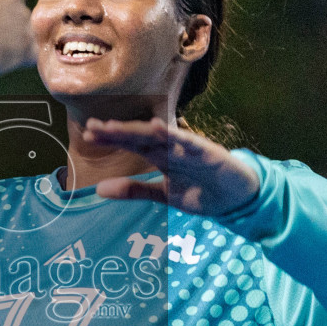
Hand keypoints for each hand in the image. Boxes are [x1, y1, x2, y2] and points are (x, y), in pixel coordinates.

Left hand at [82, 118, 260, 216]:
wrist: (237, 199)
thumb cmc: (200, 191)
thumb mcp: (162, 195)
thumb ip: (133, 190)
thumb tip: (98, 189)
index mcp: (161, 156)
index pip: (132, 143)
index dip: (112, 138)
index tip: (89, 134)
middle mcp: (172, 148)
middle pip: (142, 136)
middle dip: (119, 132)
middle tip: (94, 126)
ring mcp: (190, 149)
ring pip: (162, 137)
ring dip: (140, 130)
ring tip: (117, 126)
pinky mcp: (209, 154)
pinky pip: (191, 144)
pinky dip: (177, 136)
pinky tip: (161, 128)